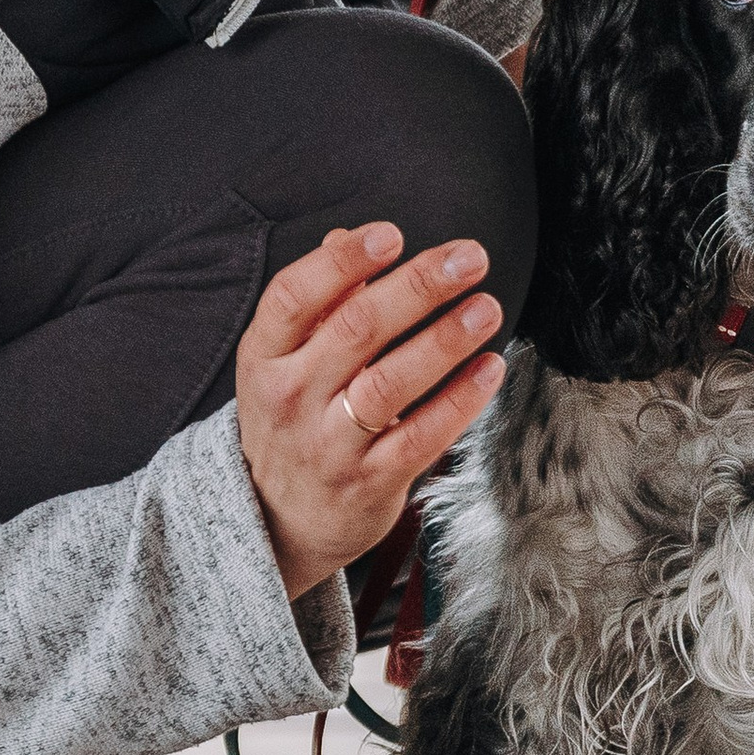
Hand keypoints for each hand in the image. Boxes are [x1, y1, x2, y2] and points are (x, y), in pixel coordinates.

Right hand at [236, 223, 505, 598]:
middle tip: (468, 257)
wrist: (278, 520)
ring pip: (391, 383)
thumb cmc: (293, 420)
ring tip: (486, 308)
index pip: (294, 296)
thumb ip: (319, 302)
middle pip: (356, 329)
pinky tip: (489, 368)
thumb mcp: (284, 360)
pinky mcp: (370, 482)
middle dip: (419, 286)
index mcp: (264, 356)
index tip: (391, 235)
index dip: (342, 262)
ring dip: (445, 340)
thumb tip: (346, 236)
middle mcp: (291, 398)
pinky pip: (422, 435)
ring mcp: (329, 444)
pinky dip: (460, 400)